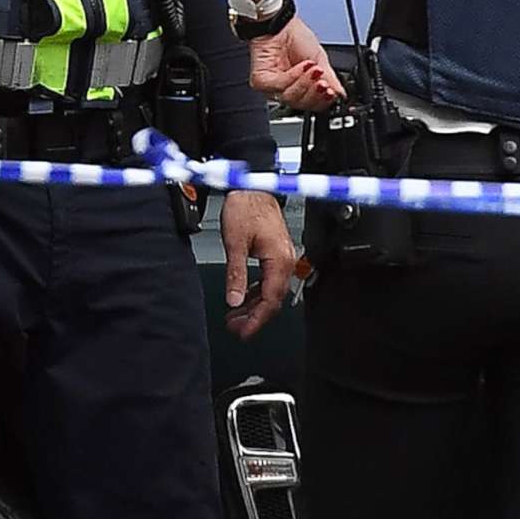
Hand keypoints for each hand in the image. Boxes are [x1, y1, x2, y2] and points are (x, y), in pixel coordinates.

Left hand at [220, 191, 296, 339]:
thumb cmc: (246, 206)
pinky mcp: (276, 253)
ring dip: (254, 306)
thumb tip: (234, 300)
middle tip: (236, 328)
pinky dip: (256, 292)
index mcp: (279, 260)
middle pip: (273, 299)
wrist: (253, 186)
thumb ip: (236, 274)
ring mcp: (282, 257)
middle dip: (254, 317)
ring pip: (271, 291)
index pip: (271, 300)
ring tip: (235, 316)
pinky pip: (269, 280)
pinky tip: (244, 298)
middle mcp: (285, 260)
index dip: (257, 320)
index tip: (243, 332)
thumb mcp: (234, 242)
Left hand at [246, 15, 344, 111]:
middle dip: (315, 94)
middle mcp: (288, 90)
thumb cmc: (296, 37)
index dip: (323, 102)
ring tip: (313, 68)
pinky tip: (301, 66)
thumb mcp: (320, 58)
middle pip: (302, 106)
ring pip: (290, 98)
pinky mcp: (262, 81)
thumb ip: (331, 79)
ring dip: (304, 83)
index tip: (332, 92)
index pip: (314, 105)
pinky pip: (279, 87)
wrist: (280, 23)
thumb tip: (340, 94)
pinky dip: (292, 76)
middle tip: (323, 82)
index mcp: (303, 87)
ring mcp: (274, 87)